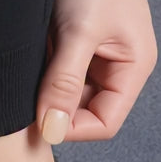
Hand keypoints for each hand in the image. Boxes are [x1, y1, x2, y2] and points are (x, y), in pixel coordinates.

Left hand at [37, 0, 156, 143]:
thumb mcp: (80, 31)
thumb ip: (65, 83)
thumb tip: (52, 129)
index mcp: (131, 69)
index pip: (104, 124)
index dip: (73, 129)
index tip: (42, 122)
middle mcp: (112, 71)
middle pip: (82, 116)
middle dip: (55, 112)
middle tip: (29, 101)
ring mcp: (89, 65)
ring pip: (63, 102)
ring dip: (44, 97)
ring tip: (34, 75)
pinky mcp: (68, 56)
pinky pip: (51, 84)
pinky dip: (38, 83)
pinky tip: (31, 70)